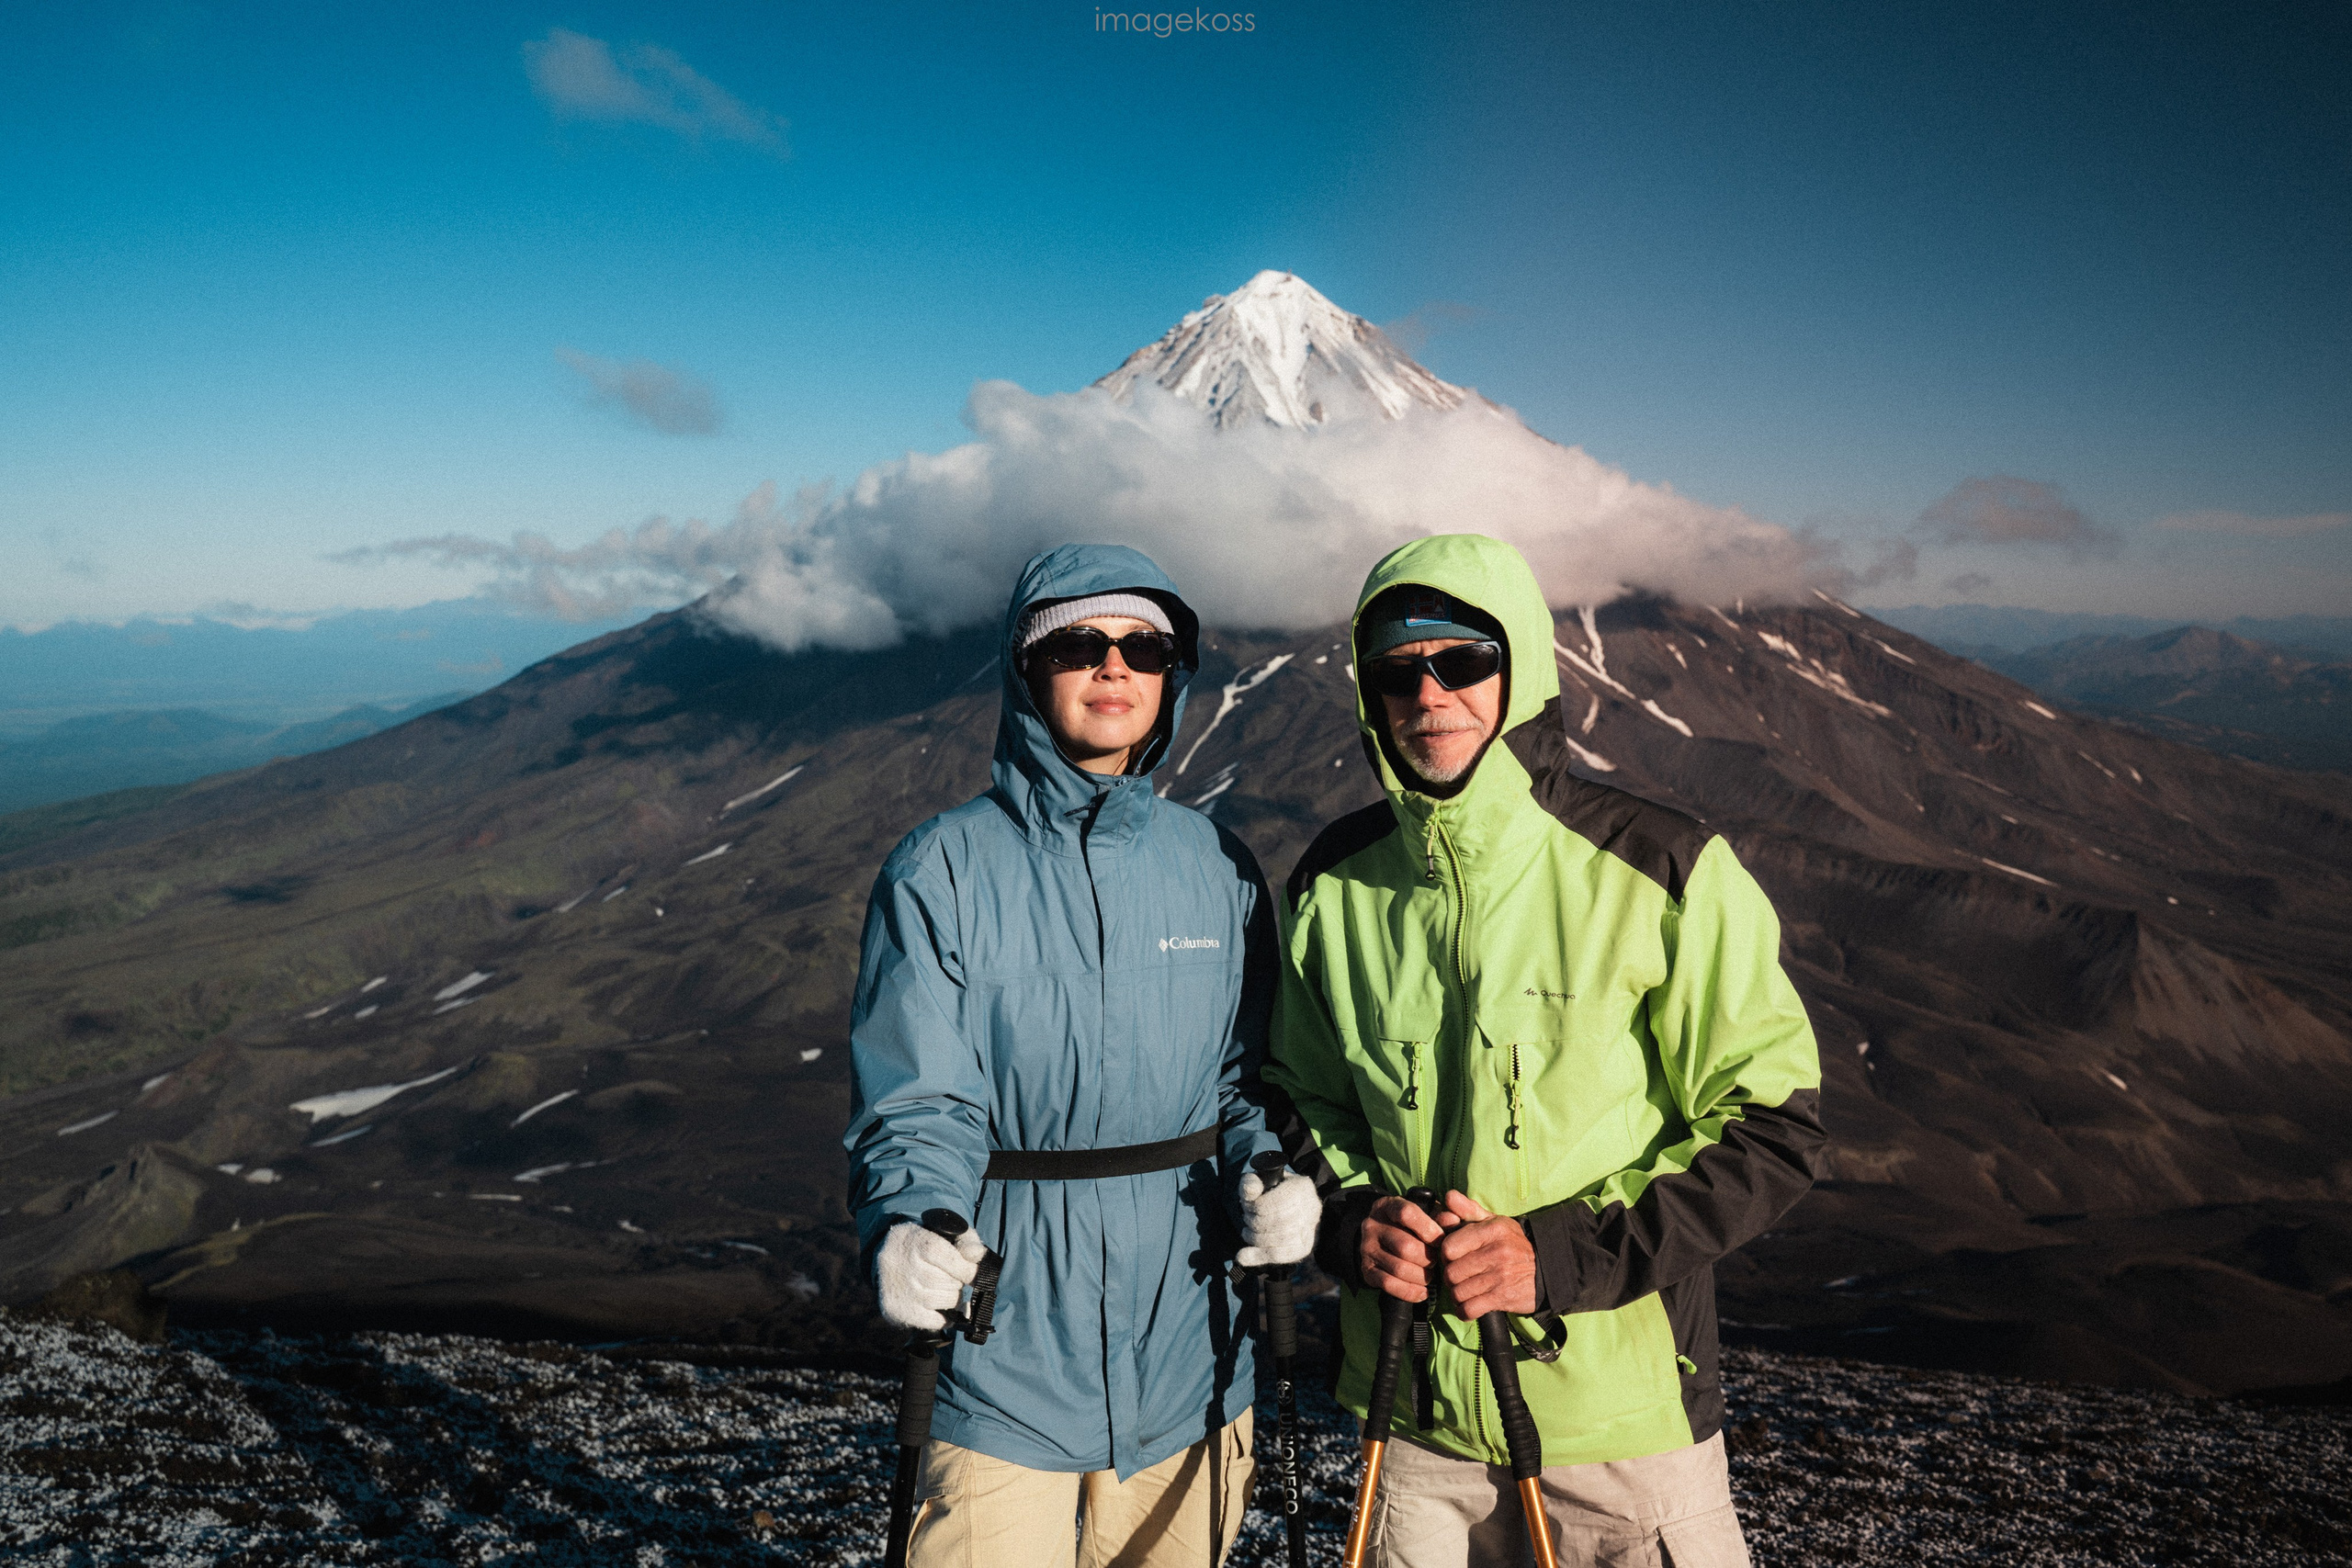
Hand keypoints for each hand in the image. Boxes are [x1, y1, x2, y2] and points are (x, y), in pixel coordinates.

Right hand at [875, 1219, 983, 1330]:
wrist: (886, 1256)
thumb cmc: (924, 1244)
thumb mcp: (945, 1232)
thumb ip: (967, 1241)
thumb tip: (978, 1256)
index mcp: (915, 1241)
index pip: (947, 1258)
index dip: (967, 1269)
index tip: (974, 1273)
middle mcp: (902, 1265)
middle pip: (946, 1281)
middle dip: (958, 1282)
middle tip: (955, 1280)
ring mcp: (899, 1290)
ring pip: (942, 1300)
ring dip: (953, 1298)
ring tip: (947, 1290)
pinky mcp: (896, 1311)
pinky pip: (933, 1321)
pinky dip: (945, 1318)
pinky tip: (944, 1309)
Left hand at [1236, 1167, 1319, 1268]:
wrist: (1289, 1202)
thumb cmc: (1271, 1189)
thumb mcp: (1259, 1180)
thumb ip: (1250, 1182)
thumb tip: (1250, 1190)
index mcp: (1302, 1187)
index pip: (1275, 1203)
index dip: (1254, 1207)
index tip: (1247, 1206)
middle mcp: (1311, 1208)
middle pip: (1278, 1222)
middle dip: (1254, 1223)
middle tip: (1247, 1219)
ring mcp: (1310, 1229)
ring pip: (1280, 1240)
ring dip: (1255, 1238)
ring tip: (1247, 1232)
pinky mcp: (1304, 1247)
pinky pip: (1281, 1256)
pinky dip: (1259, 1256)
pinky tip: (1244, 1255)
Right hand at [1358, 1194, 1455, 1301]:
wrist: (1384, 1239)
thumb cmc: (1413, 1226)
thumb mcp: (1426, 1214)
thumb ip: (1441, 1216)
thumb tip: (1453, 1220)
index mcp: (1387, 1206)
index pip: (1406, 1214)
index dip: (1428, 1229)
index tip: (1440, 1240)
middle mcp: (1372, 1225)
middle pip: (1405, 1246)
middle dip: (1427, 1258)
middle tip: (1436, 1260)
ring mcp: (1366, 1248)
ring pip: (1399, 1268)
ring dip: (1421, 1276)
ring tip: (1430, 1274)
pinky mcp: (1366, 1270)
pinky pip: (1389, 1284)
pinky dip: (1410, 1292)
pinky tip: (1422, 1291)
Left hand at [1436, 1191, 1538, 1318]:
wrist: (1548, 1270)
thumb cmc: (1514, 1245)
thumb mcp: (1495, 1223)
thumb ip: (1469, 1210)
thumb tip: (1448, 1196)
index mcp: (1492, 1230)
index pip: (1449, 1246)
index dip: (1446, 1255)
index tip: (1453, 1258)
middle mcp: (1496, 1252)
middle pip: (1451, 1272)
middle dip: (1450, 1277)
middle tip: (1458, 1277)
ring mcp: (1500, 1276)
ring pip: (1458, 1292)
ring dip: (1457, 1295)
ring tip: (1464, 1291)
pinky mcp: (1503, 1298)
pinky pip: (1469, 1309)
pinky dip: (1464, 1311)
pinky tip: (1468, 1306)